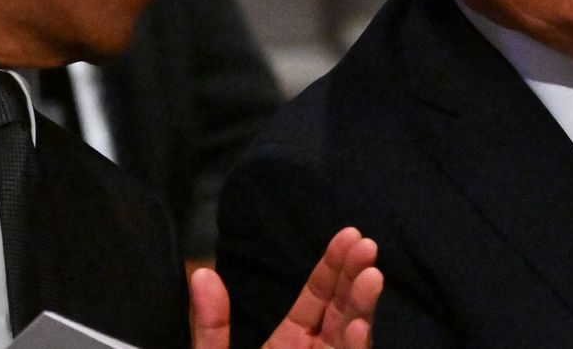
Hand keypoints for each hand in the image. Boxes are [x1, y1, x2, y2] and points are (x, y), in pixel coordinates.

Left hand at [190, 227, 382, 348]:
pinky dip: (355, 345)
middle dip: (354, 277)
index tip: (349, 235)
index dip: (332, 266)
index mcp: (288, 344)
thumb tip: (201, 274)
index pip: (317, 297)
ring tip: (372, 276)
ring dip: (362, 306)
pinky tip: (359, 326)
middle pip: (341, 310)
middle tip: (367, 245)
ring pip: (352, 335)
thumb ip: (212, 326)